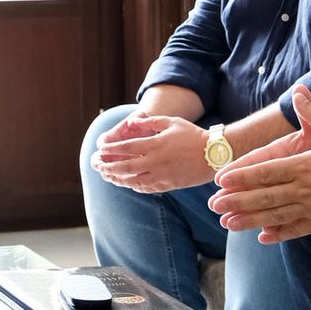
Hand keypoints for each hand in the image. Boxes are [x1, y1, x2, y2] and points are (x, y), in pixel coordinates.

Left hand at [92, 113, 211, 193]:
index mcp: (156, 144)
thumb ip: (149, 122)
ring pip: (133, 180)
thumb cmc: (193, 135)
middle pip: (125, 166)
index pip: (126, 148)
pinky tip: (126, 183)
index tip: (100, 149)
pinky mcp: (168, 185)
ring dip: (117, 178)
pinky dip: (133, 186)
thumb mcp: (171, 122)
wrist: (214, 155)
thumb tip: (130, 123)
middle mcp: (156, 161)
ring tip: (106, 176)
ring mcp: (162, 175)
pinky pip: (146, 187)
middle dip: (108, 166)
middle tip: (96, 165)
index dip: (111, 149)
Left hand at [208, 85, 310, 242]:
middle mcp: (304, 190)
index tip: (220, 180)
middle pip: (264, 197)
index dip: (241, 177)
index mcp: (305, 167)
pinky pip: (296, 230)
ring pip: (275, 216)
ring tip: (228, 224)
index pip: (265, 172)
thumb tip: (298, 92)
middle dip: (236, 201)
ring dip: (249, 220)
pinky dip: (278, 234)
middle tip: (214, 206)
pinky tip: (262, 238)